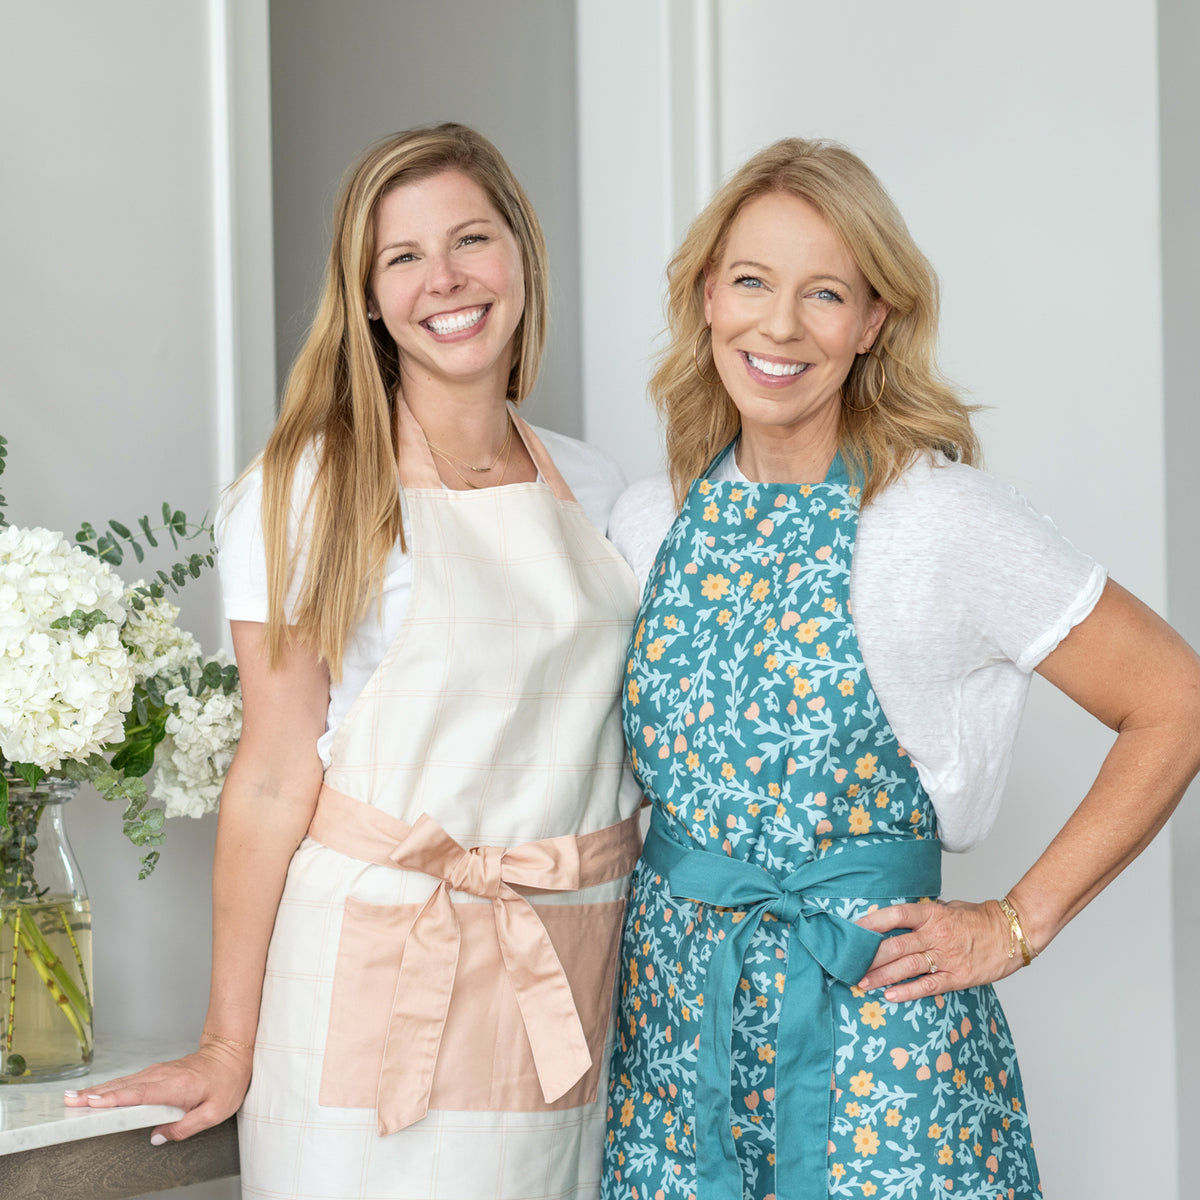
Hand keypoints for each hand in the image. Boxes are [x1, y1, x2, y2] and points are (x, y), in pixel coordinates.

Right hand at [62, 1040, 251, 1142]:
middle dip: (96, 1095)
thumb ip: (186, 1127)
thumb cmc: (227, 1081)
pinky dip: (111, 1088)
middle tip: (70, 1101)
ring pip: (124, 1083)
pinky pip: (130, 1082)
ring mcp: (158, 1072)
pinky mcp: (157, 1073)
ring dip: (98, 1090)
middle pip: (125, 1087)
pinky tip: (97, 1094)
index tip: (93, 1102)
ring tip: (74, 1099)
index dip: (116, 1099)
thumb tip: (157, 1137)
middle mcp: (163, 1076)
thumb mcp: (215, 1111)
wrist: (232, 1052)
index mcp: (176, 1085)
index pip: (140, 1094)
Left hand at [855, 898, 1022, 1001]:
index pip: (896, 915)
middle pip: (895, 945)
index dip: (872, 922)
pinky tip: (890, 996)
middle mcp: (936, 935)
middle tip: (848, 965)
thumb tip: (896, 920)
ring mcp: (946, 957)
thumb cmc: (977, 919)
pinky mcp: (957, 977)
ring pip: (907, 967)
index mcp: (933, 914)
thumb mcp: (948, 908)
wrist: (1012, 933)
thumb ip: (924, 916)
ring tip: (861, 982)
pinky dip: (907, 992)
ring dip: (881, 976)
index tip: (851, 930)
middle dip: (869, 957)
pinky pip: (928, 986)